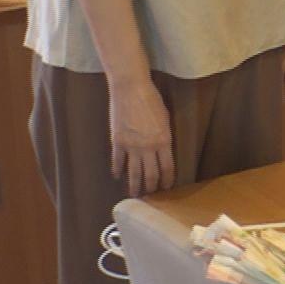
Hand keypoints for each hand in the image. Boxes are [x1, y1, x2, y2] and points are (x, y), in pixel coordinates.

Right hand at [108, 78, 174, 197]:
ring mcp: (131, 145)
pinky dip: (117, 170)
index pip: (167, 167)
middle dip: (151, 187)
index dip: (167, 180)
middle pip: (150, 174)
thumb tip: (162, 150)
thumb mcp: (165, 118)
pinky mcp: (117, 141)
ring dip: (134, 186)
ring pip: (133, 173)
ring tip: (134, 194)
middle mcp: (148, 147)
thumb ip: (164, 136)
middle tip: (151, 195)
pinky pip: (118, 161)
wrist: (131, 88)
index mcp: (164, 141)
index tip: (166, 187)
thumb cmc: (151, 99)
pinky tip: (117, 176)